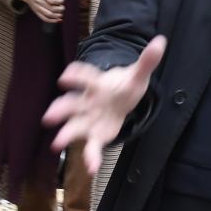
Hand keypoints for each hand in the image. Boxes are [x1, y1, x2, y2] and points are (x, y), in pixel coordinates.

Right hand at [18, 0, 64, 23]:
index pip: (52, 0)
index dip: (59, 2)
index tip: (62, 1)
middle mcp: (39, 1)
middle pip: (51, 8)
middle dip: (60, 9)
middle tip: (62, 8)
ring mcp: (37, 7)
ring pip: (49, 15)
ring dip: (57, 16)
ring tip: (61, 14)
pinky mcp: (36, 12)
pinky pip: (44, 19)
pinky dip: (52, 21)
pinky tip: (58, 20)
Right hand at [43, 36, 166, 177]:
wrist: (123, 100)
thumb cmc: (125, 86)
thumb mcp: (138, 74)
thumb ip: (147, 61)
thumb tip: (161, 41)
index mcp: (97, 84)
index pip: (84, 77)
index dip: (75, 76)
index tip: (65, 78)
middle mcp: (87, 101)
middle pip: (71, 103)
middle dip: (60, 109)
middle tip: (49, 117)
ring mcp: (88, 119)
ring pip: (73, 126)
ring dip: (65, 134)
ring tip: (57, 144)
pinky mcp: (95, 135)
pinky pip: (91, 146)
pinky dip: (91, 156)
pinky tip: (91, 168)